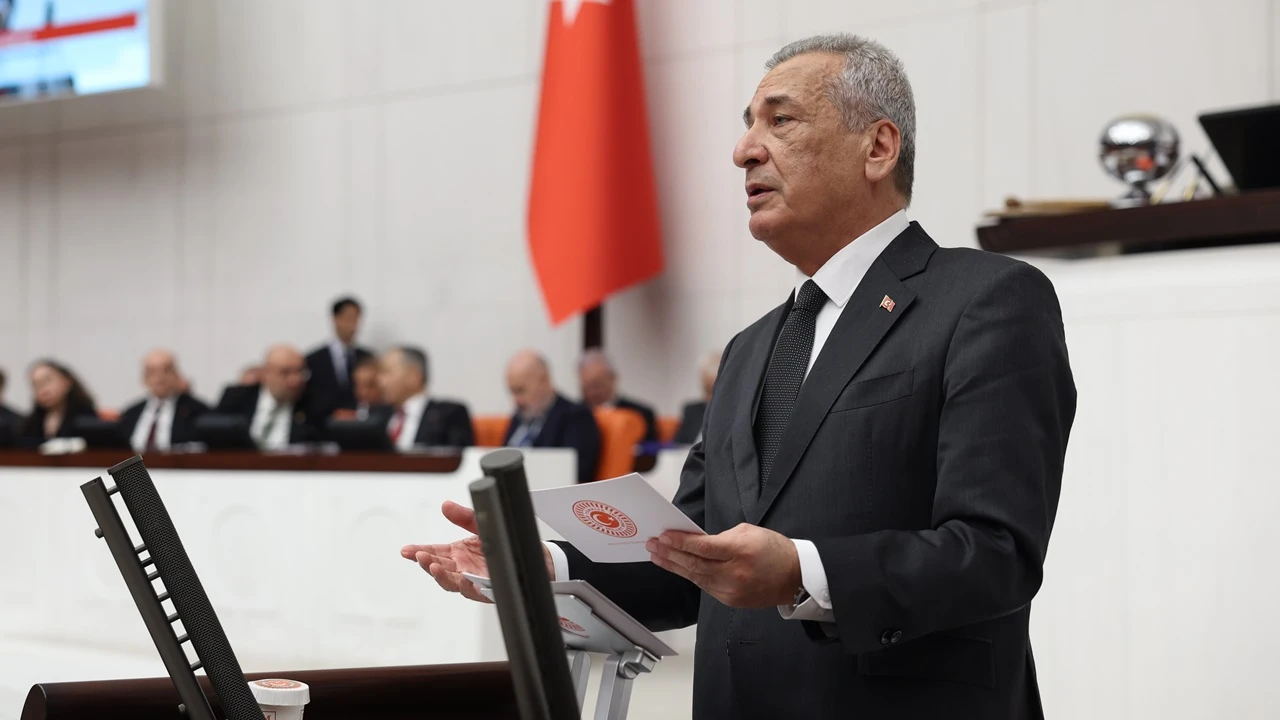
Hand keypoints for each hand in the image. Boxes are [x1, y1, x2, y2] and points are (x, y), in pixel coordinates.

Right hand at [401, 500, 554, 603]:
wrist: (536, 557)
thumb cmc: (507, 543)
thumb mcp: (483, 524)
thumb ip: (464, 516)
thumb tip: (445, 505)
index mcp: (458, 554)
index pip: (434, 553)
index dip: (418, 552)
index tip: (406, 550)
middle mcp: (463, 569)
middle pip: (439, 568)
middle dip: (426, 562)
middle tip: (418, 555)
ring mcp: (474, 580)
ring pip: (452, 582)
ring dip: (440, 575)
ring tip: (432, 566)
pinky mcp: (488, 590)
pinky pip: (475, 590)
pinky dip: (466, 585)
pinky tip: (460, 578)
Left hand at [647, 523, 801, 608]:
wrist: (795, 577)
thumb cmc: (773, 550)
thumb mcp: (749, 532)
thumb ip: (721, 537)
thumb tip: (696, 541)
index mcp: (740, 551)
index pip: (702, 547)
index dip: (680, 542)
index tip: (664, 536)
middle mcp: (734, 573)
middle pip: (694, 564)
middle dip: (670, 554)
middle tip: (653, 545)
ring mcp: (731, 590)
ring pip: (695, 577)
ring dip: (674, 566)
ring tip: (658, 556)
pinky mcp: (730, 600)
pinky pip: (705, 586)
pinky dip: (690, 576)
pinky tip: (678, 568)